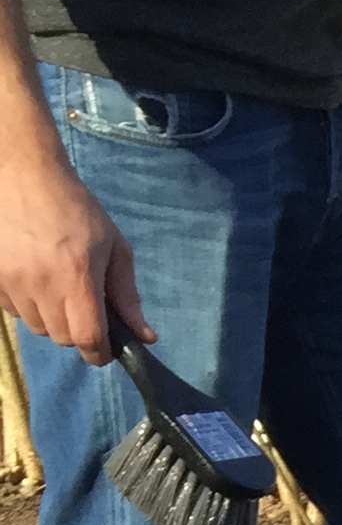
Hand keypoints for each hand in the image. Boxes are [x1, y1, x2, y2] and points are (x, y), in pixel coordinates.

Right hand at [0, 147, 149, 360]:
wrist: (23, 171)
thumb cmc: (75, 207)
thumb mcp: (113, 246)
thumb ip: (127, 295)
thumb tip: (145, 337)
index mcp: (76, 277)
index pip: (88, 340)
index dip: (100, 353)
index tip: (104, 348)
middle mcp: (42, 284)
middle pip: (63, 338)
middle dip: (77, 331)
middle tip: (81, 305)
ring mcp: (12, 280)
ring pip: (38, 327)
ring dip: (51, 318)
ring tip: (56, 287)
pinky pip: (13, 311)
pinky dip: (26, 305)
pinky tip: (34, 280)